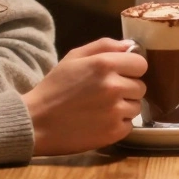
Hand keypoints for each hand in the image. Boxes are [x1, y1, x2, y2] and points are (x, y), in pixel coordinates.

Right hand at [21, 37, 146, 154]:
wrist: (36, 122)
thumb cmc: (55, 87)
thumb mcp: (74, 57)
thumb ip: (104, 46)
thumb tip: (130, 46)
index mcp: (105, 64)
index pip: (141, 64)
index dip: (131, 68)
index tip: (120, 73)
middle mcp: (114, 86)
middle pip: (141, 86)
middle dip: (127, 88)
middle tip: (106, 93)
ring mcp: (115, 111)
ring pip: (136, 106)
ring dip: (124, 107)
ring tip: (102, 108)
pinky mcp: (114, 132)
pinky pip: (129, 124)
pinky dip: (118, 124)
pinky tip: (100, 121)